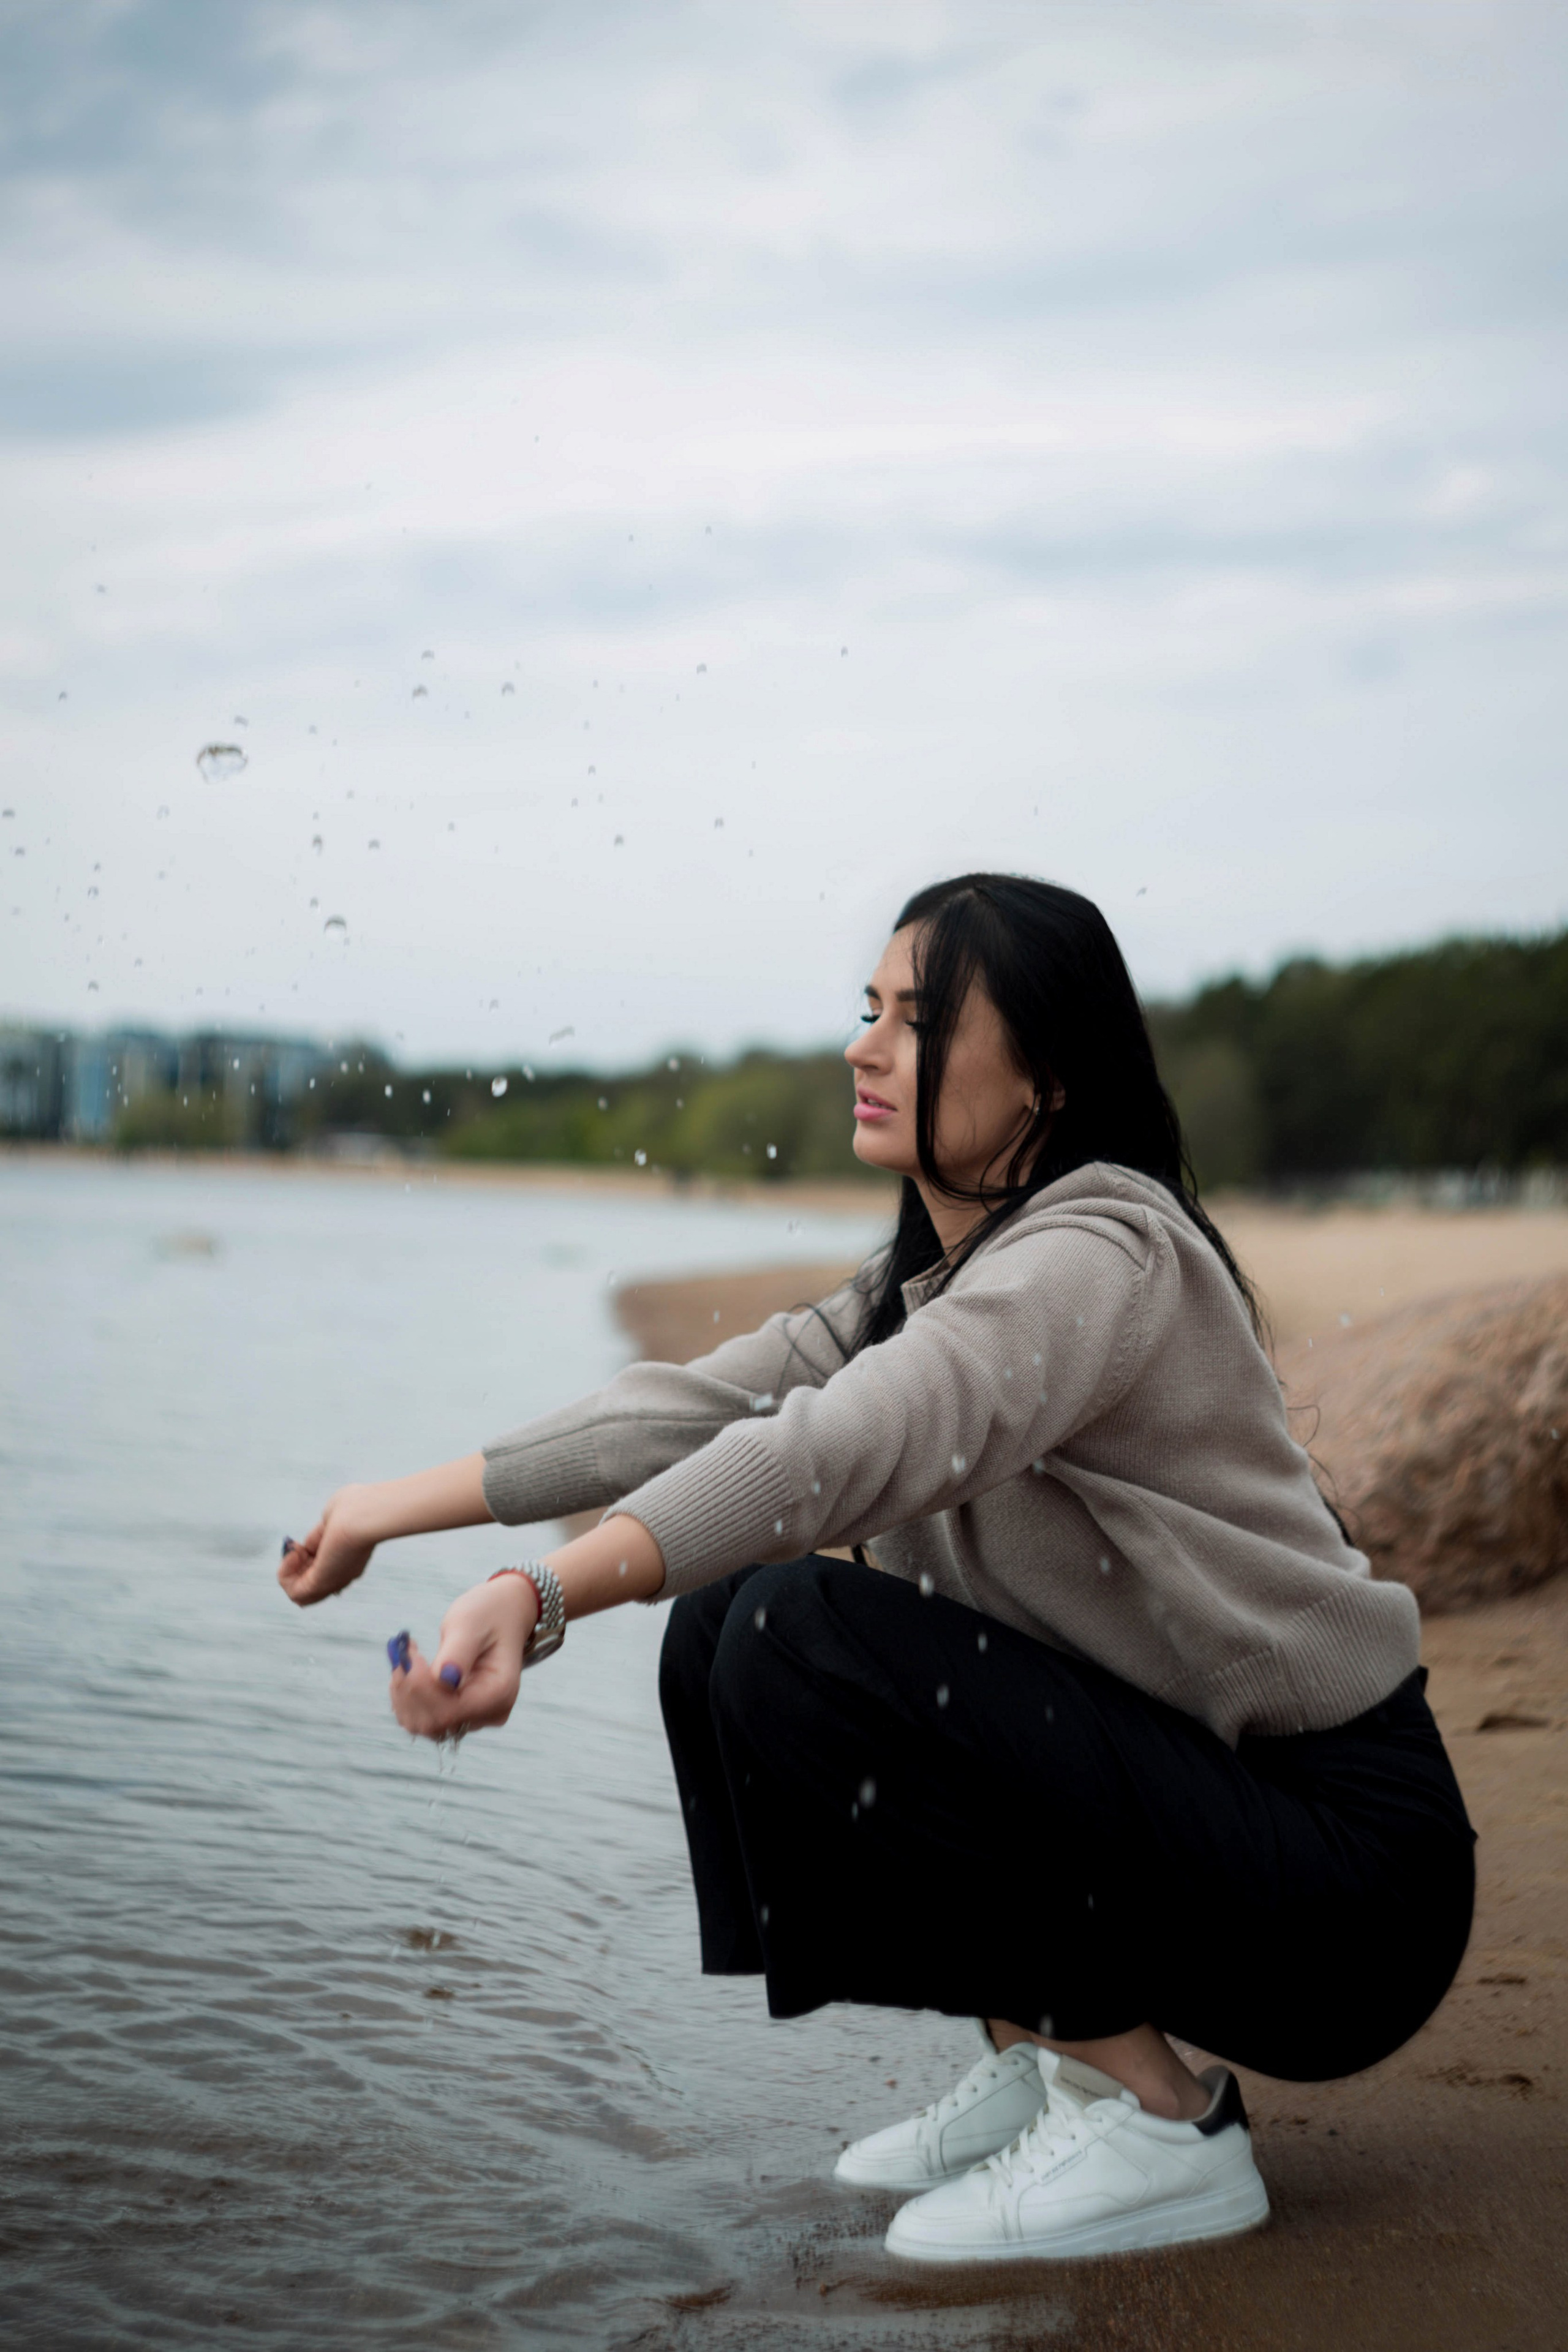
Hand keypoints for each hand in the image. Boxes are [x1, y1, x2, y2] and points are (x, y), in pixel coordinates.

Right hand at [278, 1485, 379, 1605]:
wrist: (364, 1515)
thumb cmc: (355, 1507)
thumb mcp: (333, 1517)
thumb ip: (322, 1532)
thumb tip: (310, 1545)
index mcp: (349, 1559)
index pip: (324, 1571)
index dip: (307, 1557)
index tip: (303, 1542)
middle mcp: (342, 1575)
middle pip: (310, 1584)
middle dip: (295, 1565)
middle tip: (297, 1546)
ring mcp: (332, 1582)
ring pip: (300, 1594)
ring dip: (288, 1572)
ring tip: (296, 1551)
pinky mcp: (320, 1584)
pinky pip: (294, 1593)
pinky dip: (285, 1574)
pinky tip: (295, 1554)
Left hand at [388, 1573, 539, 1739]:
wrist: (503, 1612)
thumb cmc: (489, 1613)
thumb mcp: (471, 1623)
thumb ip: (458, 1653)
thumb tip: (443, 1680)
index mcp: (499, 1692)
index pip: (449, 1711)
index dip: (420, 1688)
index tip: (409, 1653)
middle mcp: (490, 1713)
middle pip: (434, 1722)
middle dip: (409, 1690)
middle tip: (403, 1654)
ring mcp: (475, 1717)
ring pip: (424, 1724)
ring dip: (405, 1694)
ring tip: (408, 1660)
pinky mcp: (459, 1713)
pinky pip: (424, 1718)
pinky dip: (408, 1697)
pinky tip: (412, 1671)